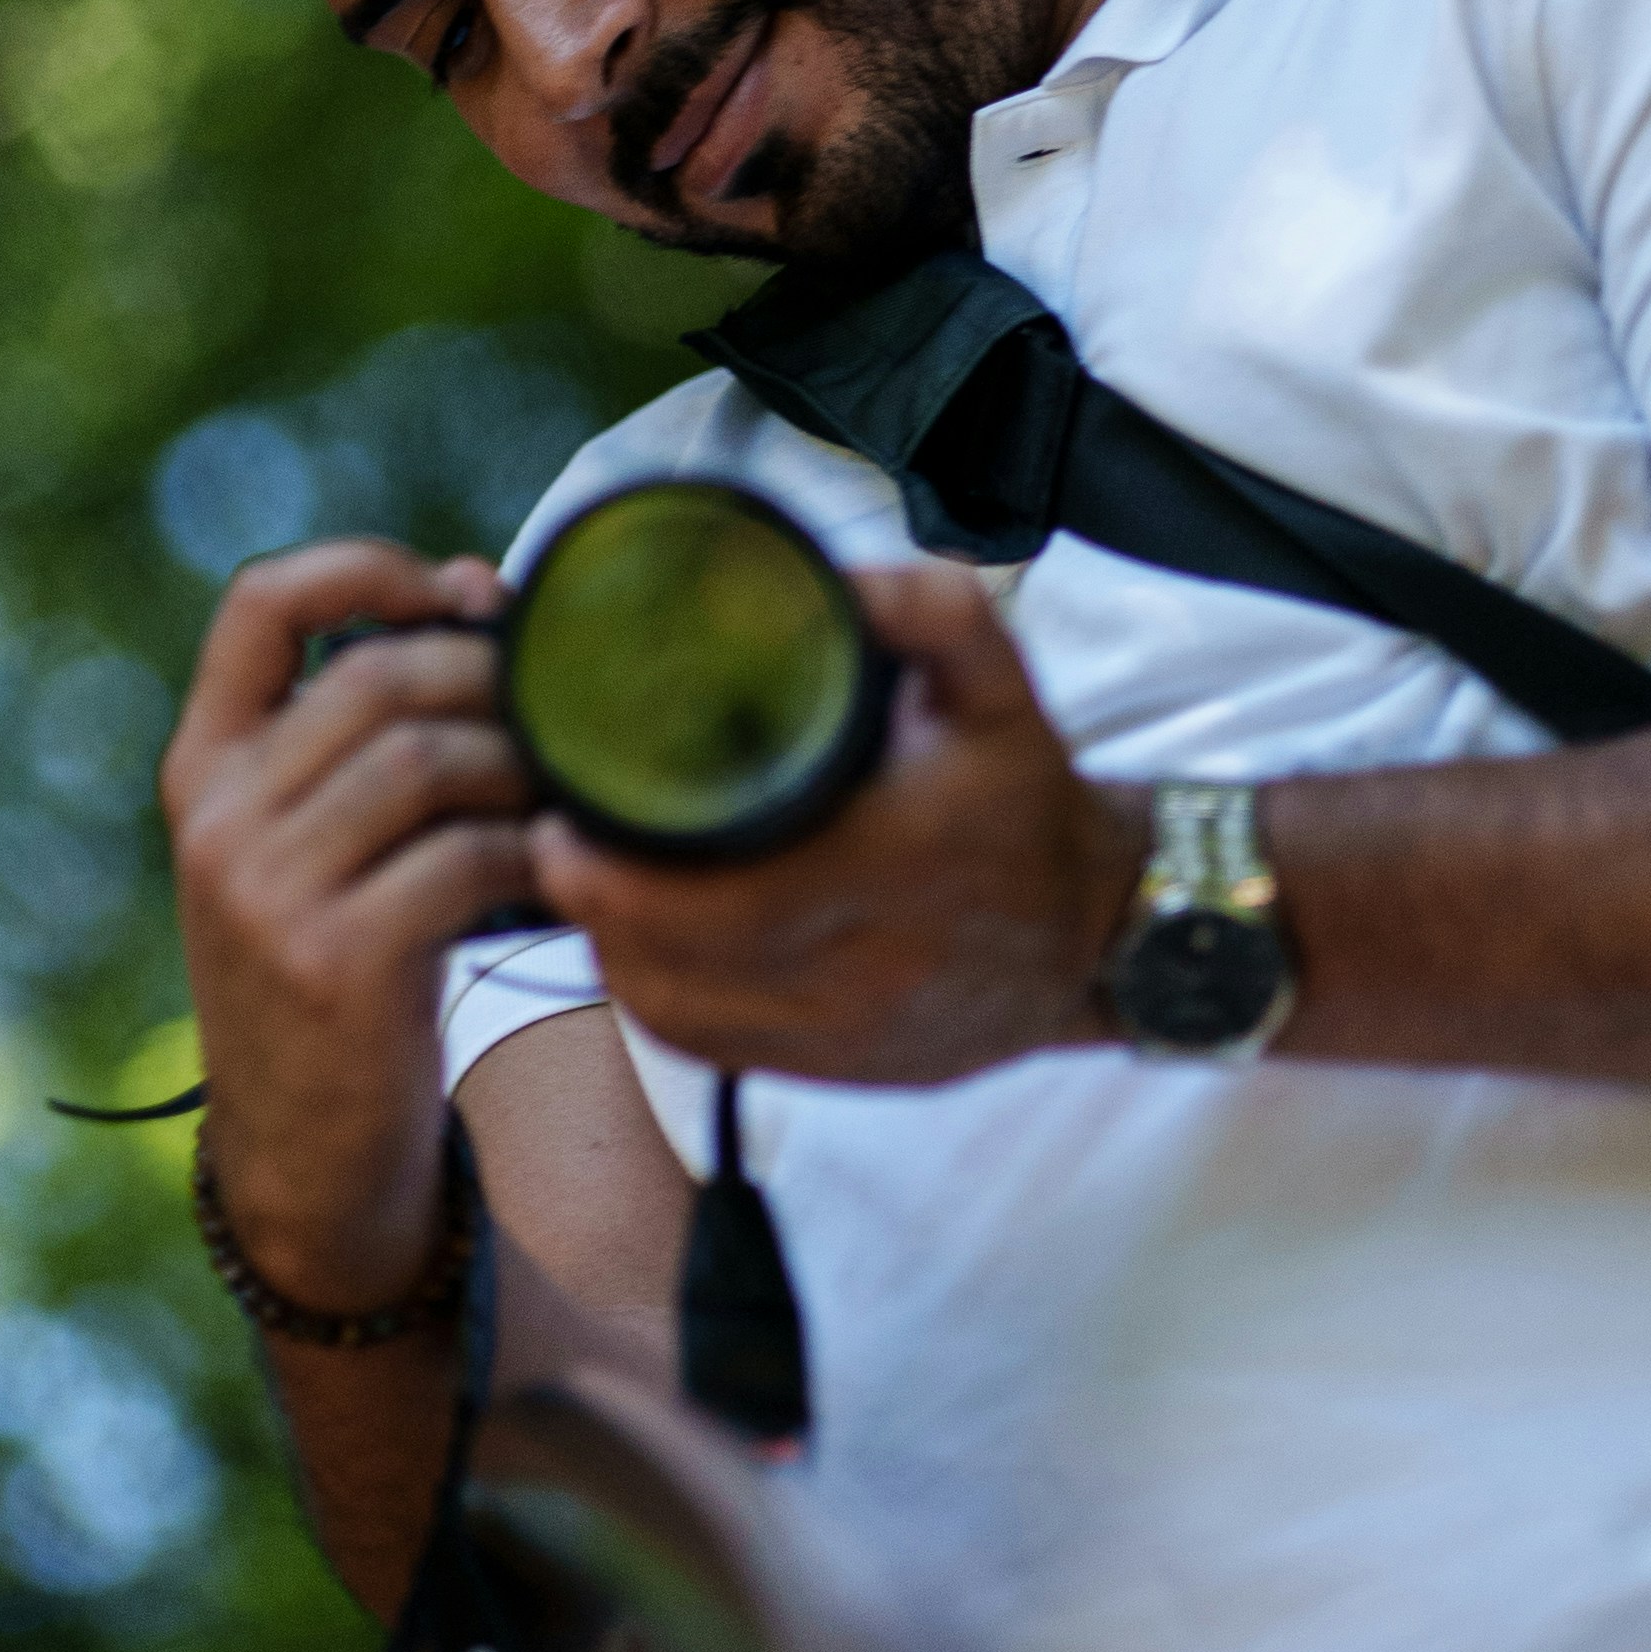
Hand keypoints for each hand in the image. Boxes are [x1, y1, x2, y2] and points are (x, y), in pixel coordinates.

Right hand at [160, 541, 538, 1307]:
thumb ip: (358, 740)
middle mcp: (218, 819)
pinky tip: (567, 874)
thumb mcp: (306, 851)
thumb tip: (482, 592)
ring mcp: (267, 892)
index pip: (259, 604)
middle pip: (380, 675)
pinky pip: (468, 857)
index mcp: (202, 769)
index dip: (365, 566)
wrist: (304, 1160)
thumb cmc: (337, 980)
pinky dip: (537, 855)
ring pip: (431, 759)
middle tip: (561, 718)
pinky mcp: (336, 962)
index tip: (458, 589)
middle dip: (492, 679)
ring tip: (567, 797)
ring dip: (525, 766)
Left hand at [529, 560, 1144, 1086]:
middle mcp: (871, 965)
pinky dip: (657, 998)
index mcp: (901, 864)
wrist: (1097, 933)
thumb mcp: (997, 684)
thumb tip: (830, 581)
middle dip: (593, 904)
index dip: (619, 875)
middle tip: (553, 837)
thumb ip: (926, 614)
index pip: (727, 900)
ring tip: (590, 884)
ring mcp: (849, 1031)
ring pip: (683, 1013)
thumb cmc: (1026, 797)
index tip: (562, 816)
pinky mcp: (837, 1070)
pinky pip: (712, 1049)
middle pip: (682, 962)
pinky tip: (638, 947)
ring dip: (616, 952)